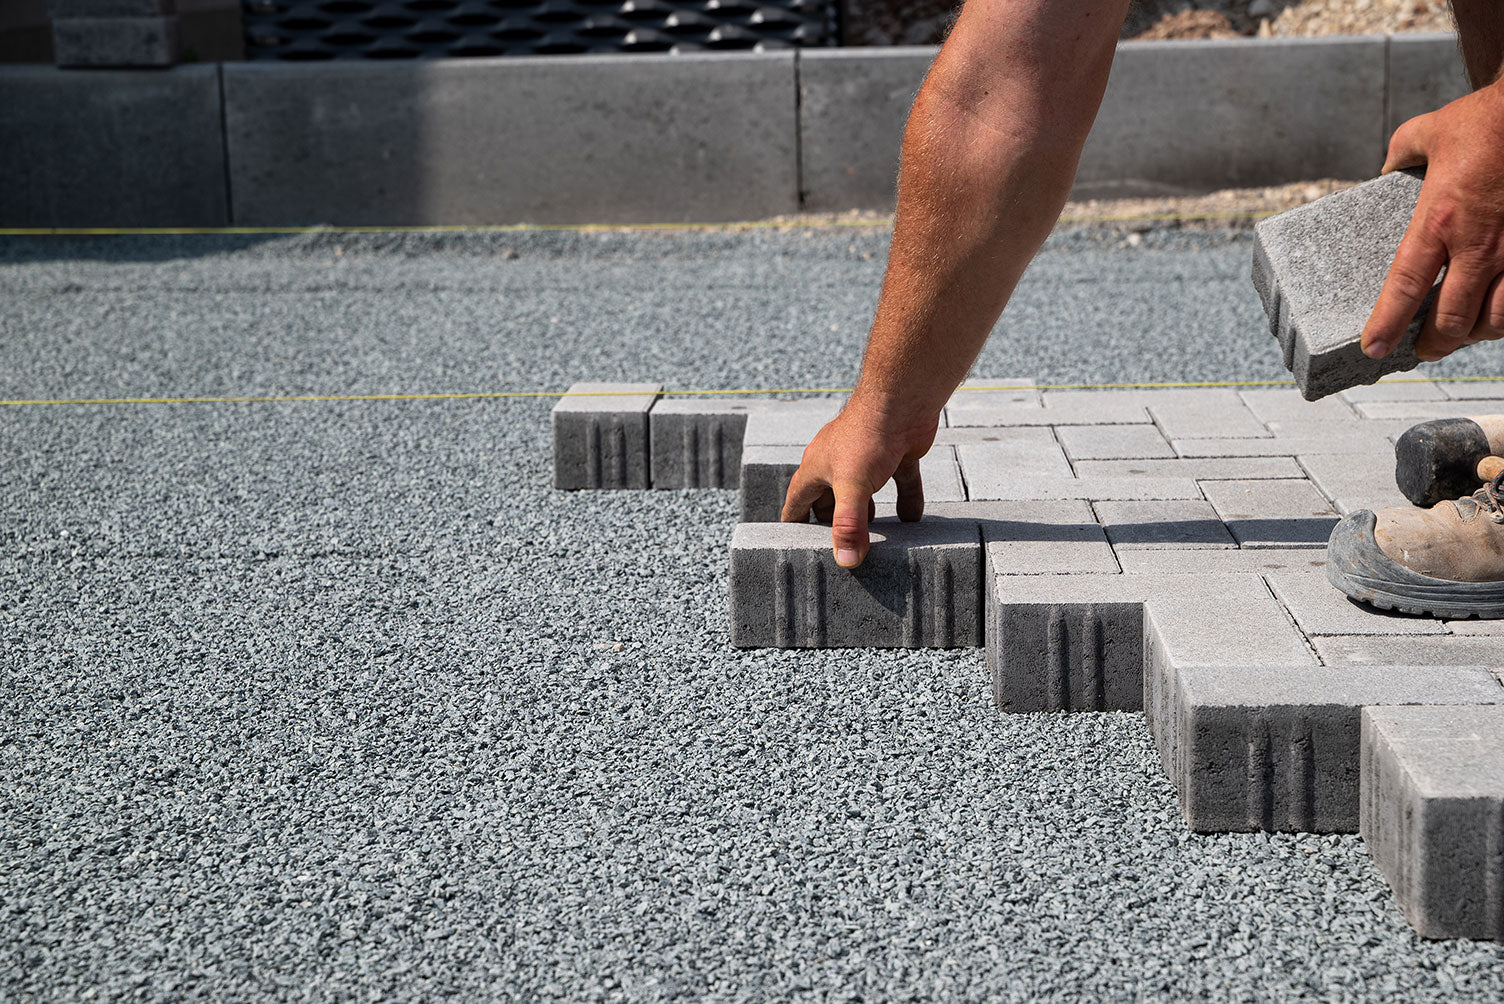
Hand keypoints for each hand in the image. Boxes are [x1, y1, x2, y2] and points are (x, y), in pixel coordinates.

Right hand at [780, 398, 938, 568]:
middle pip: (829, 501)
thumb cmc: (868, 436)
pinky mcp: (895, 456)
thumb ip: (849, 525)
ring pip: (864, 494)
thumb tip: (847, 561)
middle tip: (840, 552)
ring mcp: (868, 459)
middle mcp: (838, 464)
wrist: (903, 399)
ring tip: (874, 542)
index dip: (795, 526)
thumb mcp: (853, 487)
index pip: (797, 503)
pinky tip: (913, 520)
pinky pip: (900, 483)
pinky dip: (906, 501)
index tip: (795, 548)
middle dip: (835, 526)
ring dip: (869, 516)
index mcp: (817, 468)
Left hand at [1362, 82, 1503, 362]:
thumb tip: (1389, 165)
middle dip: (1435, 343)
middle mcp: (1479, 243)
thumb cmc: (1488, 118)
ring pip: (1497, 318)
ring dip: (1476, 333)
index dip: (1387, 323)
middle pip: (1453, 317)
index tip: (1373, 348)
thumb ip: (1402, 153)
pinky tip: (1497, 313)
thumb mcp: (1430, 131)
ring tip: (1461, 335)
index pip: (1405, 286)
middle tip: (1422, 351)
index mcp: (1439, 219)